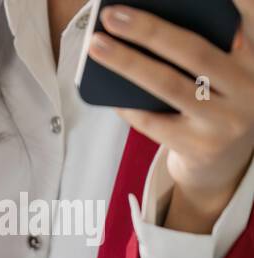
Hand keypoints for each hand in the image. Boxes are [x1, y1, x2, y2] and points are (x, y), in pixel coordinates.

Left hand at [89, 1, 253, 233]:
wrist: (226, 163)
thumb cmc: (215, 100)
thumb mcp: (224, 71)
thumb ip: (204, 48)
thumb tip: (141, 24)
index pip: (248, 18)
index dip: (231, 2)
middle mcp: (250, 87)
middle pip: (194, 51)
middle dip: (149, 30)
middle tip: (111, 14)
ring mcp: (227, 120)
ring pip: (168, 85)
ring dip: (126, 62)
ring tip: (96, 45)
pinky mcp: (201, 147)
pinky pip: (152, 120)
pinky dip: (125, 101)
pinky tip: (102, 86)